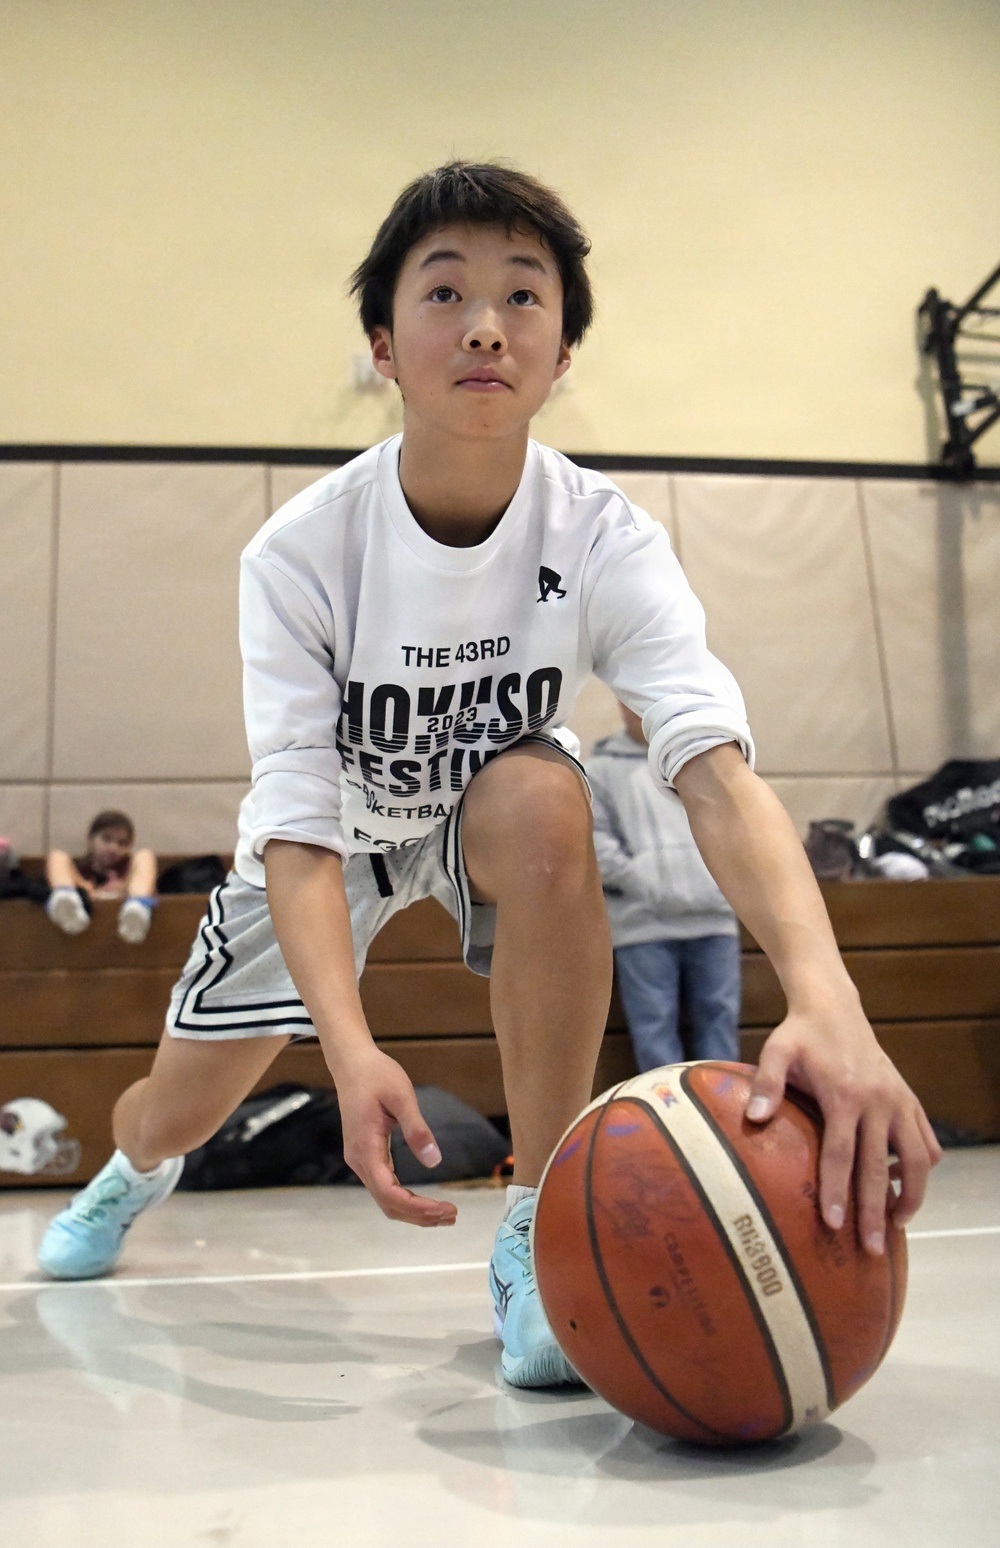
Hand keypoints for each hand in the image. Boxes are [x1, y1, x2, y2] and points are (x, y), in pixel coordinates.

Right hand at [333, 1046, 457, 1227]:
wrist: (352, 1064)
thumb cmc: (377, 1075)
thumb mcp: (401, 1096)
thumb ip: (417, 1129)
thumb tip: (434, 1161)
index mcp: (365, 1149)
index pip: (390, 1193)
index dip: (418, 1207)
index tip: (445, 1209)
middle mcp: (359, 1161)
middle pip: (388, 1203)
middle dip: (419, 1215)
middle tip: (452, 1215)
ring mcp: (360, 1160)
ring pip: (385, 1199)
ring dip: (413, 1211)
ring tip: (444, 1213)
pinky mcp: (366, 1155)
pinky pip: (384, 1186)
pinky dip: (405, 1199)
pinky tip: (424, 1201)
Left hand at [744, 990, 941, 1254]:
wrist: (835, 1008)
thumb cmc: (801, 1035)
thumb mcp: (777, 1051)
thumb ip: (766, 1084)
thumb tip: (753, 1119)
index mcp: (845, 1095)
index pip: (842, 1154)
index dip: (837, 1191)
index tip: (832, 1224)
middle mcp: (879, 1102)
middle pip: (880, 1168)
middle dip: (876, 1211)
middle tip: (870, 1248)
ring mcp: (899, 1101)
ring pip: (917, 1159)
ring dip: (911, 1194)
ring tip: (897, 1224)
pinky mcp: (909, 1100)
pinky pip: (926, 1141)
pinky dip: (922, 1167)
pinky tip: (906, 1185)